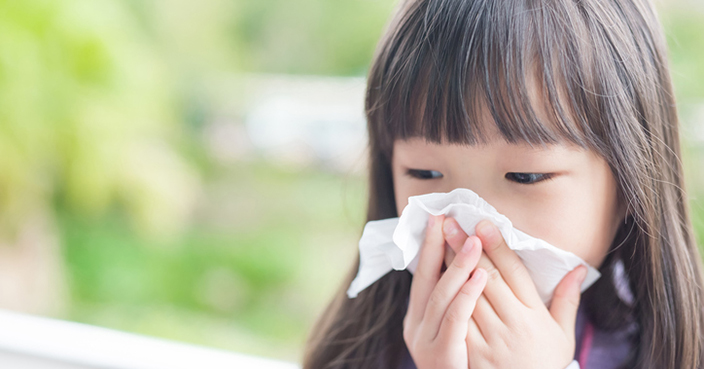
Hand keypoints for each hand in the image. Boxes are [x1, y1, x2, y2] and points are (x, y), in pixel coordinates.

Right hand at [403, 214, 487, 368]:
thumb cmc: (464, 365)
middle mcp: (417, 326)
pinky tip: (481, 276)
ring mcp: (426, 340)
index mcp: (420, 317)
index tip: (438, 218)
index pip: (424, 275)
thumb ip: (461, 300)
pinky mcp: (442, 353)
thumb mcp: (457, 332)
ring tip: (473, 241)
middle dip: (435, 246)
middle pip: (425, 279)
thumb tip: (475, 269)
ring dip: (457, 265)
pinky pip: (455, 319)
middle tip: (446, 218)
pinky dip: (466, 295)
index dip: (430, 247)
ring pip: (440, 296)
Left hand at [441, 217, 587, 368]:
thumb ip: (567, 300)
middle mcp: (512, 325)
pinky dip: (446, 298)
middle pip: (486, 278)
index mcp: (534, 316)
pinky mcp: (472, 353)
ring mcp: (491, 340)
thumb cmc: (544, 365)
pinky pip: (457, 320)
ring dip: (452, 266)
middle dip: (467, 247)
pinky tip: (434, 277)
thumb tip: (578, 268)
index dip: (497, 246)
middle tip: (451, 222)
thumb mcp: (563, 336)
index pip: (514, 273)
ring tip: (438, 241)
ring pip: (468, 295)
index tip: (483, 223)